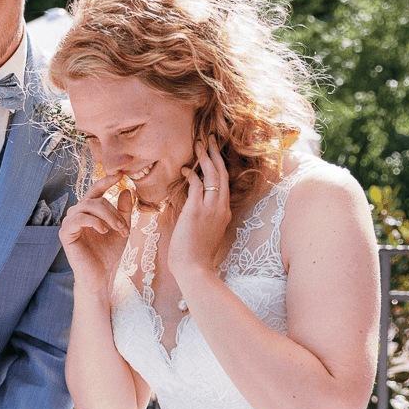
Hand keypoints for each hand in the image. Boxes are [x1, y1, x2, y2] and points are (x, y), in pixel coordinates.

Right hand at [58, 176, 135, 296]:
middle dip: (113, 211)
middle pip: (95, 199)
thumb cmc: (109, 253)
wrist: (101, 275)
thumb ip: (124, 211)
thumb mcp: (122, 228)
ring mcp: (69, 223)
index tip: (121, 174)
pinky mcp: (65, 233)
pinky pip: (79, 218)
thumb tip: (127, 190)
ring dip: (107, 216)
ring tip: (117, 230)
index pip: (96, 190)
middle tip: (125, 227)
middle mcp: (77, 213)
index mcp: (89, 211)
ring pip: (88, 206)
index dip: (106, 180)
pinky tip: (104, 230)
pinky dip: (94, 222)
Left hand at [168, 142, 231, 290]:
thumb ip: (200, 215)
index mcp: (224, 212)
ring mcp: (211, 209)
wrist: (194, 269)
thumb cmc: (194, 255)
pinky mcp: (197, 211)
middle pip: (222, 174)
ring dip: (205, 158)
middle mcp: (221, 208)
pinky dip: (191, 174)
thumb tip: (189, 204)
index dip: (218, 166)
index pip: (223, 183)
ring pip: (213, 175)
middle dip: (215, 154)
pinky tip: (184, 170)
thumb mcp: (202, 231)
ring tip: (199, 144)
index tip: (212, 154)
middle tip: (208, 139)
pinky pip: (196, 185)